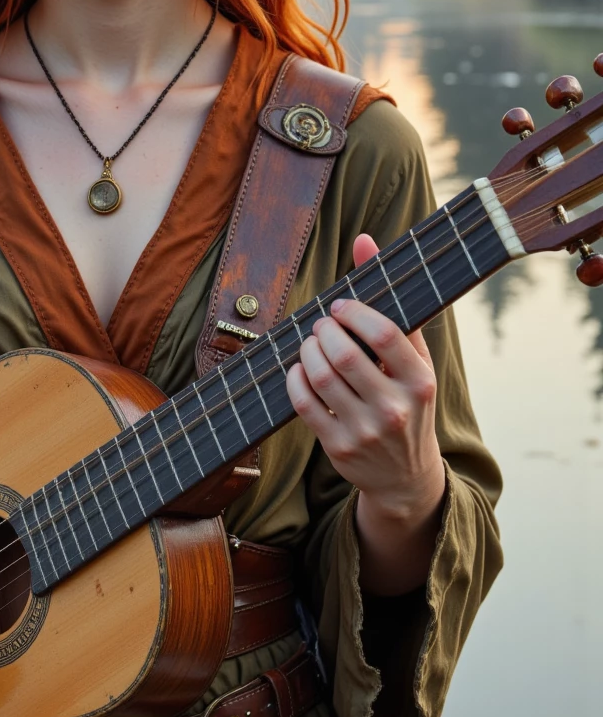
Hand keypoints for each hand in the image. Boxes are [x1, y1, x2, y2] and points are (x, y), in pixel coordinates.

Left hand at [286, 234, 445, 594]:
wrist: (406, 476)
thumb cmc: (408, 402)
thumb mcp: (412, 358)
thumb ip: (392, 302)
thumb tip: (363, 240)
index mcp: (421, 381)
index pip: (385, 334)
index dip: (355, 312)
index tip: (341, 306)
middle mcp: (396, 408)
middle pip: (345, 354)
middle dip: (324, 331)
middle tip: (321, 325)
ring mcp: (366, 431)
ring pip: (321, 377)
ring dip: (307, 351)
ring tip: (311, 343)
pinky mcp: (339, 448)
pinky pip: (303, 403)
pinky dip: (295, 379)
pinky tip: (301, 369)